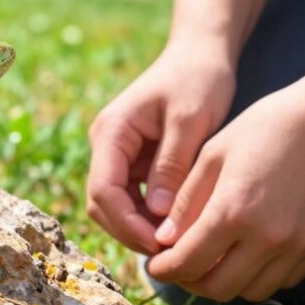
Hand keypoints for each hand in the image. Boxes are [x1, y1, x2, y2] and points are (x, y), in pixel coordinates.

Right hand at [87, 40, 235, 253]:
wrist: (201, 53)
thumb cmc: (198, 78)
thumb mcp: (190, 120)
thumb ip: (172, 166)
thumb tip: (158, 216)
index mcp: (111, 131)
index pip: (103, 190)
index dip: (126, 223)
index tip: (160, 244)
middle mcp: (107, 144)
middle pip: (103, 203)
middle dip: (130, 231)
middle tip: (170, 251)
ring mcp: (119, 153)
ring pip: (116, 205)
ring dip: (140, 227)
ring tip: (178, 242)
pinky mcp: (135, 161)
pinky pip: (134, 198)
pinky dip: (151, 216)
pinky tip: (179, 225)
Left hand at [146, 82, 304, 301]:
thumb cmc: (265, 127)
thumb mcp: (212, 155)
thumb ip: (186, 202)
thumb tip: (163, 240)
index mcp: (234, 211)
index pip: (189, 263)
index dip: (165, 270)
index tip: (155, 264)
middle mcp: (268, 237)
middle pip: (218, 288)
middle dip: (189, 282)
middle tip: (177, 265)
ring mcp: (298, 246)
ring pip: (251, 291)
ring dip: (224, 282)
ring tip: (209, 259)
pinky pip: (281, 281)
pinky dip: (256, 276)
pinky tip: (243, 252)